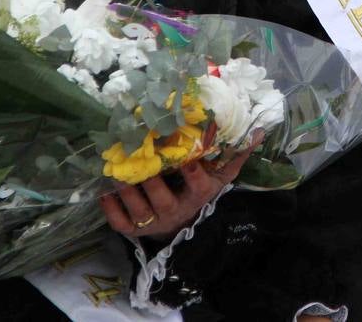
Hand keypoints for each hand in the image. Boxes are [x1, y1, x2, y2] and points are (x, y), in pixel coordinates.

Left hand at [100, 131, 261, 239]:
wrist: (183, 224)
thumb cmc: (201, 190)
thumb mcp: (220, 175)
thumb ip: (236, 154)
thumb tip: (258, 130)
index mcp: (197, 196)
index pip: (197, 185)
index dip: (191, 171)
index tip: (185, 155)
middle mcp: (176, 211)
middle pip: (161, 198)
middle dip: (148, 179)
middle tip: (135, 156)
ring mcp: (154, 222)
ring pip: (138, 210)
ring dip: (126, 191)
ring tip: (115, 171)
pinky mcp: (136, 230)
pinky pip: (121, 224)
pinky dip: (111, 210)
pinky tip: (104, 194)